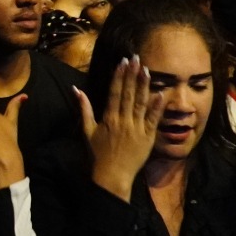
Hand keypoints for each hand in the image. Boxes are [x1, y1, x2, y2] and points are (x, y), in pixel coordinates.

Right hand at [75, 56, 161, 200]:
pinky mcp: (148, 138)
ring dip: (144, 85)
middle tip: (135, 58)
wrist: (112, 177)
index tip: (122, 62)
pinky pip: (152, 120)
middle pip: (128, 94)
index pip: (114, 93)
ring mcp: (137, 129)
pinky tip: (159, 93)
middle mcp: (123, 121)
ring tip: (146, 70)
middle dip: (132, 75)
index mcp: (108, 119)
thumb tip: (76, 89)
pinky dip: (156, 107)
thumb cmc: (98, 154)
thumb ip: (84, 109)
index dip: (119, 76)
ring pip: (141, 103)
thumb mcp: (87, 131)